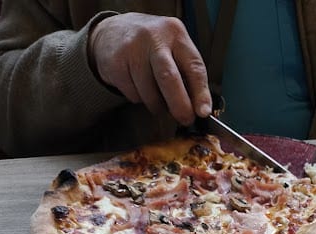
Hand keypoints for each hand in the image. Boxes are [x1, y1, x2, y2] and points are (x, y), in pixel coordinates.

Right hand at [88, 13, 211, 126]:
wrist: (112, 33)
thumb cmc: (150, 47)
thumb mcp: (173, 50)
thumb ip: (187, 75)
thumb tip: (199, 108)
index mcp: (175, 33)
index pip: (193, 66)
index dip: (200, 93)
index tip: (203, 112)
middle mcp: (154, 37)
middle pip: (169, 78)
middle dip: (180, 106)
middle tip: (185, 119)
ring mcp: (133, 48)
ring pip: (150, 93)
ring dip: (157, 105)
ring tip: (156, 97)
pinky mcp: (116, 62)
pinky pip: (133, 94)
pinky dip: (139, 99)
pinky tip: (137, 85)